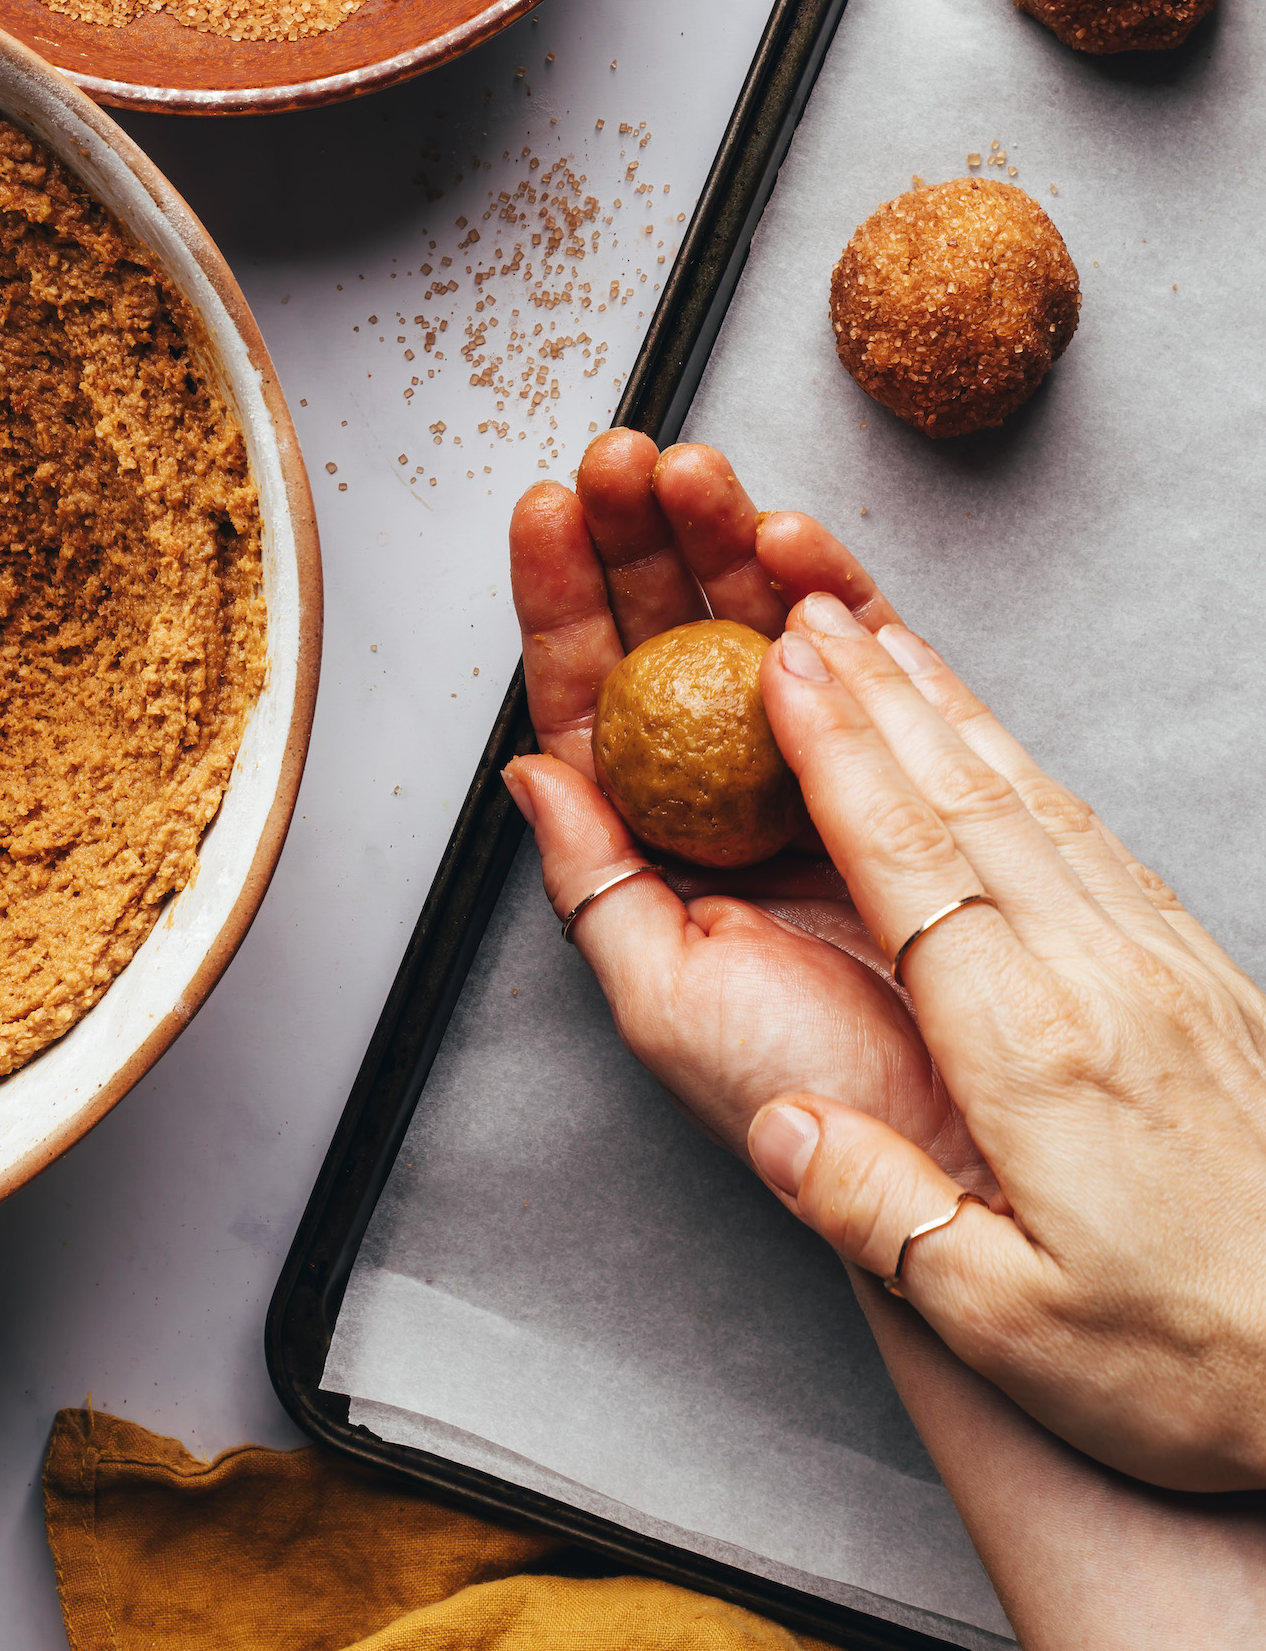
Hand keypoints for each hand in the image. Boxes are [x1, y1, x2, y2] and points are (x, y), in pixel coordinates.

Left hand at [503, 431, 982, 1182]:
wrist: (938, 1158)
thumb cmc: (794, 1097)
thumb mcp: (661, 998)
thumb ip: (591, 883)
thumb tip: (527, 772)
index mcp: (649, 837)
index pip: (588, 693)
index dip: (560, 598)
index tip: (542, 512)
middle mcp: (721, 788)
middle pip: (666, 632)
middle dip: (641, 537)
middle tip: (622, 459)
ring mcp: (808, 767)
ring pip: (756, 623)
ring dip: (725, 538)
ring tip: (698, 471)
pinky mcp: (896, 760)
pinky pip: (859, 658)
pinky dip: (832, 592)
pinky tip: (794, 540)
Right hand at [748, 590, 1265, 1492]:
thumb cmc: (1192, 1361)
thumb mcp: (1015, 1331)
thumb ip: (884, 1218)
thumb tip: (780, 1126)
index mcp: (1035, 1053)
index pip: (919, 868)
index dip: (844, 760)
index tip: (790, 671)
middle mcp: (1098, 979)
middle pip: (968, 802)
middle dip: (878, 694)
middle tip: (808, 611)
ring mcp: (1156, 964)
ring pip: (1033, 799)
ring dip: (946, 710)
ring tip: (884, 639)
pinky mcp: (1193, 972)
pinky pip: (1090, 833)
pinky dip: (1021, 765)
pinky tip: (992, 745)